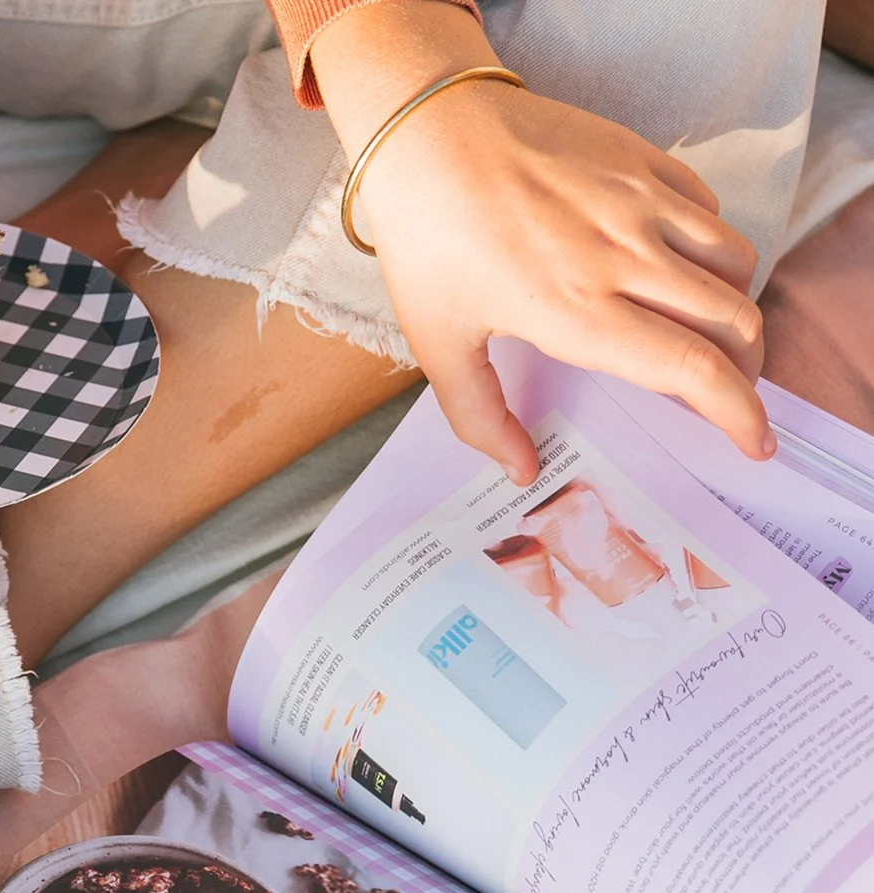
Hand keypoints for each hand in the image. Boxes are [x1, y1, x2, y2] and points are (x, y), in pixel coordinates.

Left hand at [313, 4, 771, 483]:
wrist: (427, 132)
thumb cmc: (428, 241)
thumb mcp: (439, 346)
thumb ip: (480, 417)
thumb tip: (521, 471)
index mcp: (580, 313)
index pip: (692, 370)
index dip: (737, 413)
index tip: (753, 441)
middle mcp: (625, 256)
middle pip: (734, 320)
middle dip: (746, 370)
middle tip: (726, 392)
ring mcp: (641, 202)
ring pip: (736, 262)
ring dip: (735, 308)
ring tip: (707, 334)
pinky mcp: (643, 161)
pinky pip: (709, 210)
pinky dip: (712, 247)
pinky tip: (677, 267)